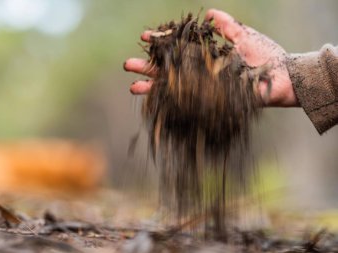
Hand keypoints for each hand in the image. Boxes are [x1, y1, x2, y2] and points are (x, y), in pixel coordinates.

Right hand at [124, 9, 298, 106]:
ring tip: (133, 86)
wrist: (284, 78)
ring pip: (174, 90)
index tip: (145, 36)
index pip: (177, 50)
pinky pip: (187, 106)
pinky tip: (155, 104)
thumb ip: (227, 27)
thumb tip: (210, 13)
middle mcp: (201, 75)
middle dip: (148, 68)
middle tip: (128, 65)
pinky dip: (171, 106)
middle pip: (169, 71)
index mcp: (205, 58)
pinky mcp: (211, 105)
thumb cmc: (266, 56)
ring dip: (153, 88)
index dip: (161, 44)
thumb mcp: (244, 37)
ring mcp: (204, 91)